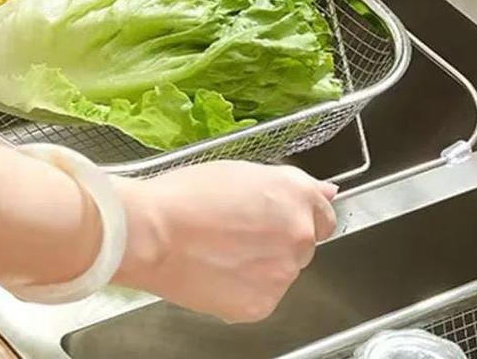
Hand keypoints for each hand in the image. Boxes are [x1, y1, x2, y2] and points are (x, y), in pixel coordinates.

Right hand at [116, 161, 336, 322]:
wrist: (151, 232)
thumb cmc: (185, 194)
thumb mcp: (239, 171)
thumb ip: (287, 184)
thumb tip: (325, 191)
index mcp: (295, 196)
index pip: (323, 212)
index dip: (298, 213)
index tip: (278, 216)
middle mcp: (298, 235)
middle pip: (302, 243)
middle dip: (277, 238)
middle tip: (237, 230)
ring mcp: (282, 274)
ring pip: (280, 271)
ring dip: (261, 264)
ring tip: (219, 249)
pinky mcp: (261, 305)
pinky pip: (261, 295)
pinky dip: (243, 287)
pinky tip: (216, 270)